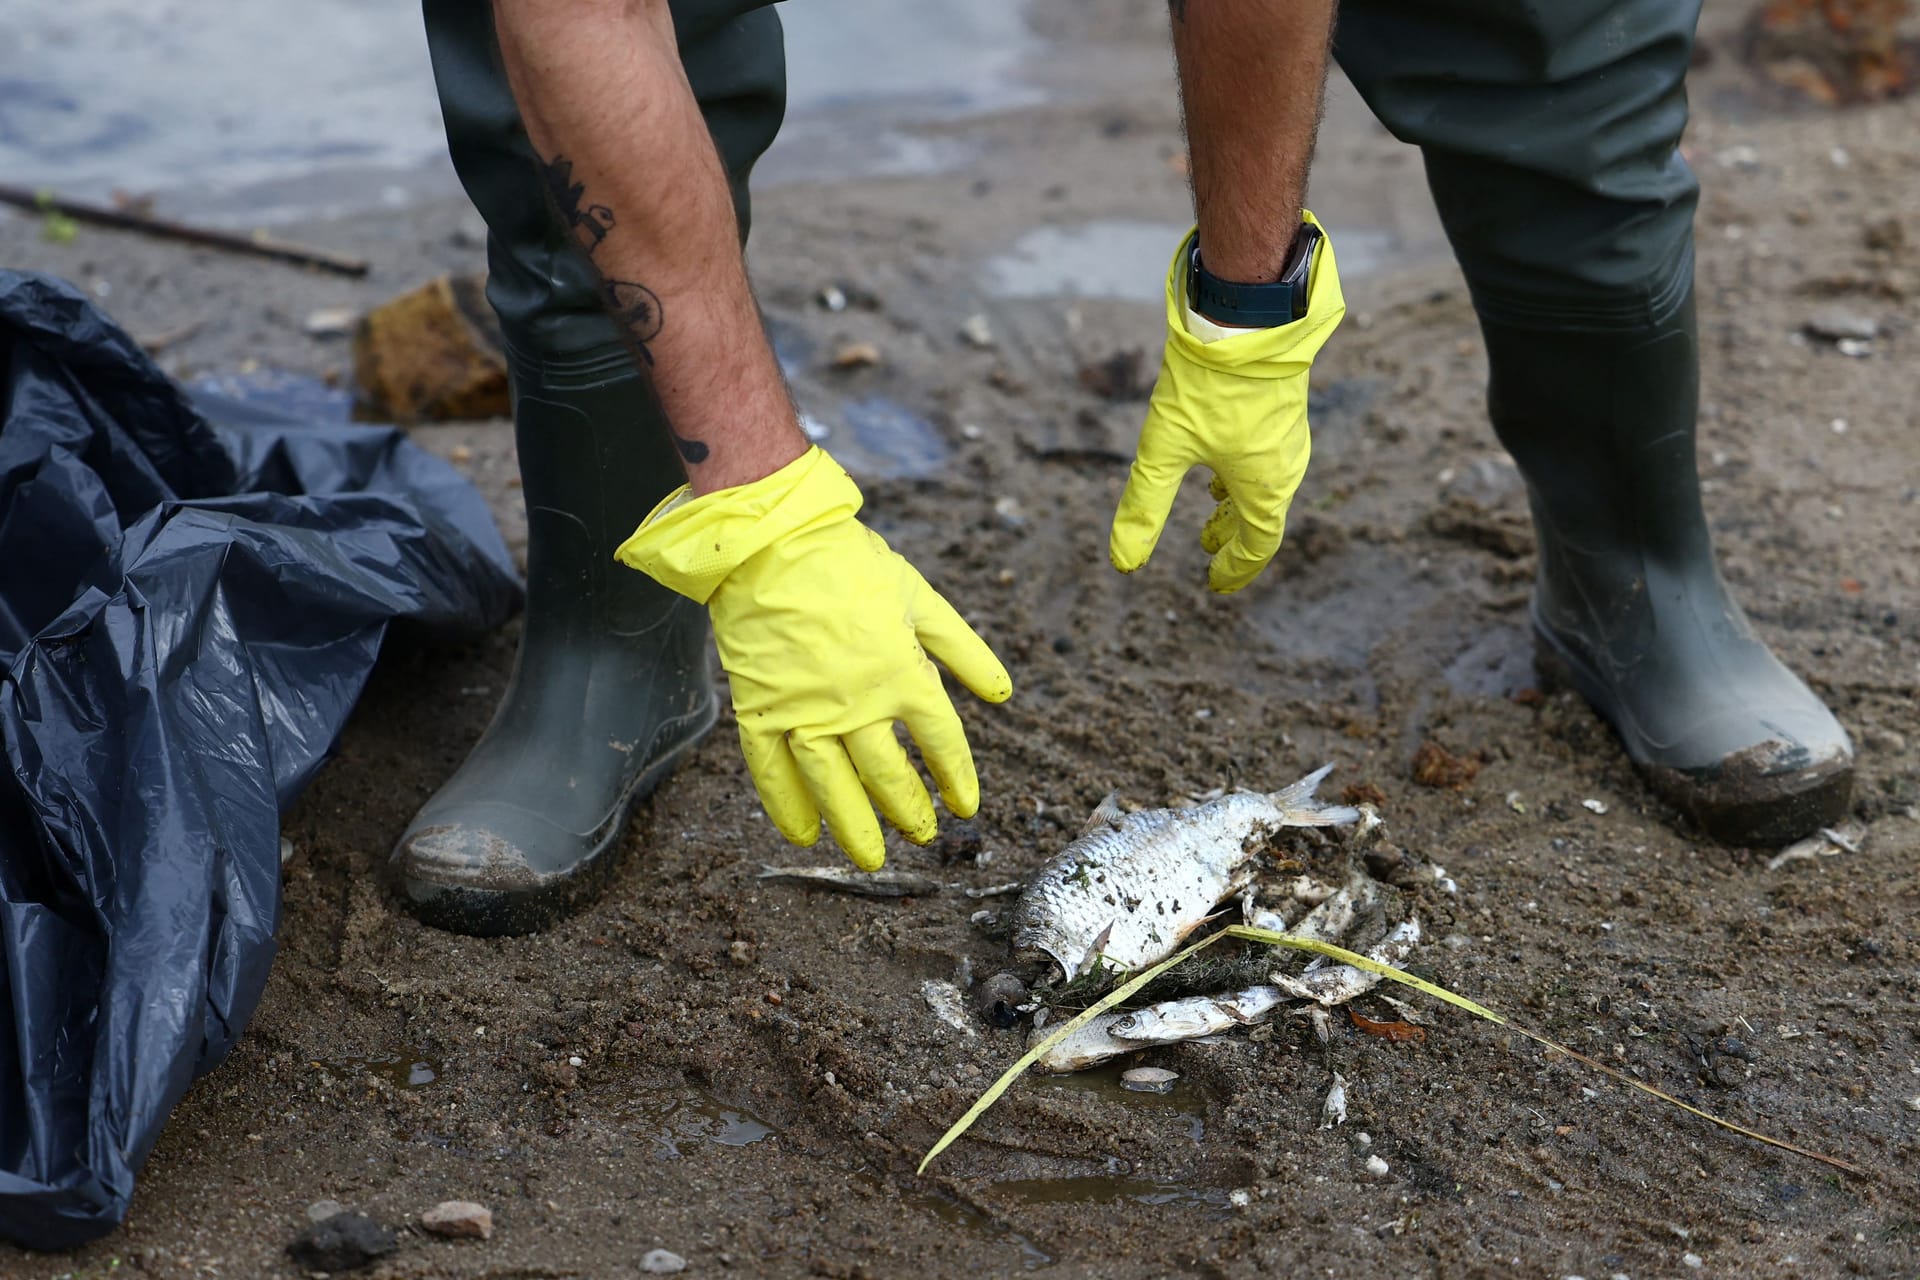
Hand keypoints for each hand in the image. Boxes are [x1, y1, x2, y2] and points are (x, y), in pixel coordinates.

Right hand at [616, 447, 1011, 868]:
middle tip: (922, 836)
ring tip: (871, 858)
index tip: (965, 807)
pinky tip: (804, 834)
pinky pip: (772, 771)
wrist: (770, 542)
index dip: (957, 780)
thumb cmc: (851, 564)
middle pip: (889, 776)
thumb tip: (1002, 693)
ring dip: (854, 827)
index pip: (941, 744)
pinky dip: (787, 807)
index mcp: (903, 673)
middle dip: (909, 811)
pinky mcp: (760, 709)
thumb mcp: (920, 598)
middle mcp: (858, 704)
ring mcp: (805, 711)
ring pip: (833, 786)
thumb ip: (962, 649)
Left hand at [1109, 214, 1344, 592]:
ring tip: (1209, 508)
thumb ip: (1144, 507)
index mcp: (1265, 488)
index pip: (1257, 545)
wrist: (1247, 317)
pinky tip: (1219, 459)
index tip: (1214, 583)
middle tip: (1206, 548)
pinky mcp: (1282, 407)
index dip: (1235, 569)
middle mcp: (1285, 467)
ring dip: (1236, 503)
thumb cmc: (1208, 387)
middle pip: (1263, 517)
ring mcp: (1288, 435)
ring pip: (1265, 484)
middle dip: (1232, 537)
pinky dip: (1243, 473)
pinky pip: (1267, 456)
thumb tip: (1123, 563)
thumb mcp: (1163, 450)